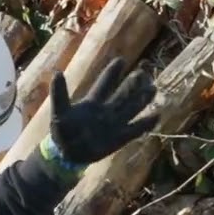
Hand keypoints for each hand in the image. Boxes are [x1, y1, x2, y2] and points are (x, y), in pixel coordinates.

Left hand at [43, 57, 159, 168]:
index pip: (105, 83)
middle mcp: (106, 110)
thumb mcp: (59, 111)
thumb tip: (57, 72)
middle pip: (123, 94)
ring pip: (132, 108)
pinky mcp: (120, 138)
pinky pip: (136, 129)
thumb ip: (60, 93)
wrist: (67, 154)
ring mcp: (115, 123)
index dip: (112, 72)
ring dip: (142, 99)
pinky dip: (146, 124)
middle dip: (132, 84)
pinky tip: (157, 115)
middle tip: (143, 73)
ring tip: (153, 88)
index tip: (120, 60)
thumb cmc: (62, 131)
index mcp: (93, 102)